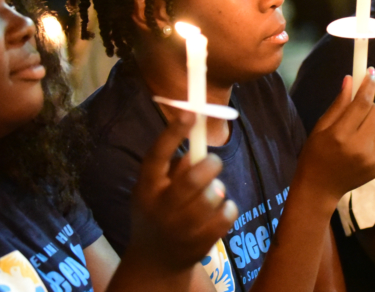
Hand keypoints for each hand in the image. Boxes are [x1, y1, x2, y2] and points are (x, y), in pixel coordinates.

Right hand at [125, 111, 237, 271]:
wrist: (155, 262)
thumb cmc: (157, 214)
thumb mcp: (154, 190)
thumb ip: (172, 169)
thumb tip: (195, 148)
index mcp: (146, 187)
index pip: (157, 155)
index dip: (173, 132)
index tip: (191, 112)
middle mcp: (160, 207)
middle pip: (193, 178)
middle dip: (210, 164)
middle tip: (213, 162)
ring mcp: (180, 227)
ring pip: (213, 196)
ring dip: (218, 190)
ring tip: (211, 195)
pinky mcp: (200, 242)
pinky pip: (227, 214)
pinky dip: (228, 208)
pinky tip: (218, 213)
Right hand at [296, 68, 374, 203]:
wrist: (321, 187)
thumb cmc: (316, 154)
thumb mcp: (321, 127)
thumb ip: (338, 104)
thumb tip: (350, 79)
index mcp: (340, 135)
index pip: (362, 103)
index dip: (368, 85)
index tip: (371, 71)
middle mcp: (359, 147)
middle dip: (370, 105)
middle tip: (358, 111)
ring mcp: (372, 158)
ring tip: (361, 130)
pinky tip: (367, 142)